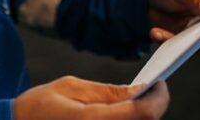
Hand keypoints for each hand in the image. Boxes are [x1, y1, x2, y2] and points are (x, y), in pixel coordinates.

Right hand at [14, 76, 169, 119]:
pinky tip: (116, 114)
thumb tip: (140, 90)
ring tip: (131, 102)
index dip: (159, 98)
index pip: (144, 114)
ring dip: (138, 117)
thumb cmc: (39, 107)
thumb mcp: (71, 87)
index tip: (160, 83)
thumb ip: (107, 92)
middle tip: (147, 90)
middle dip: (151, 107)